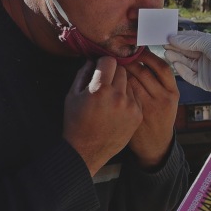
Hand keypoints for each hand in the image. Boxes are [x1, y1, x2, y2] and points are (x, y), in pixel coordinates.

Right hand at [63, 58, 142, 175]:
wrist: (87, 151)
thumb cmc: (76, 122)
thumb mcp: (72, 95)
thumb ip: (83, 74)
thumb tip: (92, 59)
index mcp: (100, 89)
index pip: (110, 60)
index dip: (103, 63)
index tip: (100, 68)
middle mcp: (119, 96)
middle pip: (122, 69)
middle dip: (113, 72)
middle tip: (105, 82)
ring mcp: (131, 106)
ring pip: (130, 82)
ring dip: (121, 85)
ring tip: (110, 97)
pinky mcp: (138, 115)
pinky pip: (135, 96)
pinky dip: (127, 98)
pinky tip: (117, 107)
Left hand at [122, 47, 179, 169]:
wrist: (155, 144)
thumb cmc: (159, 117)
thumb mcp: (168, 100)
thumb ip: (159, 82)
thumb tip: (142, 56)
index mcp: (172, 92)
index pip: (161, 67)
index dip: (148, 56)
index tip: (137, 50)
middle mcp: (162, 99)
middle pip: (144, 72)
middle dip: (130, 61)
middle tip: (120, 55)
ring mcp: (148, 108)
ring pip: (131, 81)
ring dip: (121, 71)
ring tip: (114, 65)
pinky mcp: (134, 115)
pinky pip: (122, 94)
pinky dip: (115, 85)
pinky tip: (110, 81)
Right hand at [164, 30, 210, 93]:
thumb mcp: (205, 42)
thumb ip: (188, 41)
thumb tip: (171, 37)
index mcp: (207, 46)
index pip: (189, 42)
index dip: (178, 39)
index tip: (167, 37)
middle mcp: (205, 57)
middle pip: (186, 53)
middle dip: (176, 49)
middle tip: (164, 45)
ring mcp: (204, 70)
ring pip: (187, 64)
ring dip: (177, 58)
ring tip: (167, 53)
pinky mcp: (203, 82)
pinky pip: (190, 76)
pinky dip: (183, 71)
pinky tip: (176, 64)